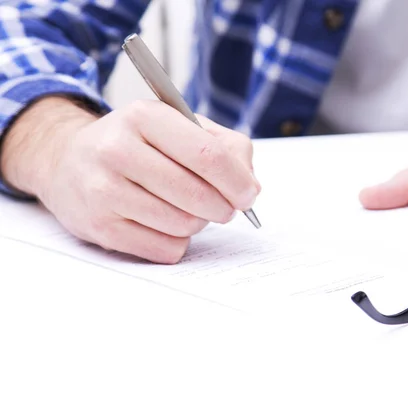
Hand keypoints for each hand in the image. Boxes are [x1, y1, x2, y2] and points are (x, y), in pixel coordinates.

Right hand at [0, 97, 259, 263]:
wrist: (69, 162)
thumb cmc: (138, 144)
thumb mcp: (179, 125)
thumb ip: (226, 147)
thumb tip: (249, 187)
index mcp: (145, 116)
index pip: (207, 155)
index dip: (237, 181)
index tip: (248, 195)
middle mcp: (118, 150)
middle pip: (197, 195)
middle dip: (223, 207)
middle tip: (223, 206)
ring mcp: (104, 190)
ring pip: (183, 225)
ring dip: (198, 222)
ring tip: (187, 209)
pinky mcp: (100, 227)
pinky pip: (165, 249)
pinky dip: (178, 241)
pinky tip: (165, 224)